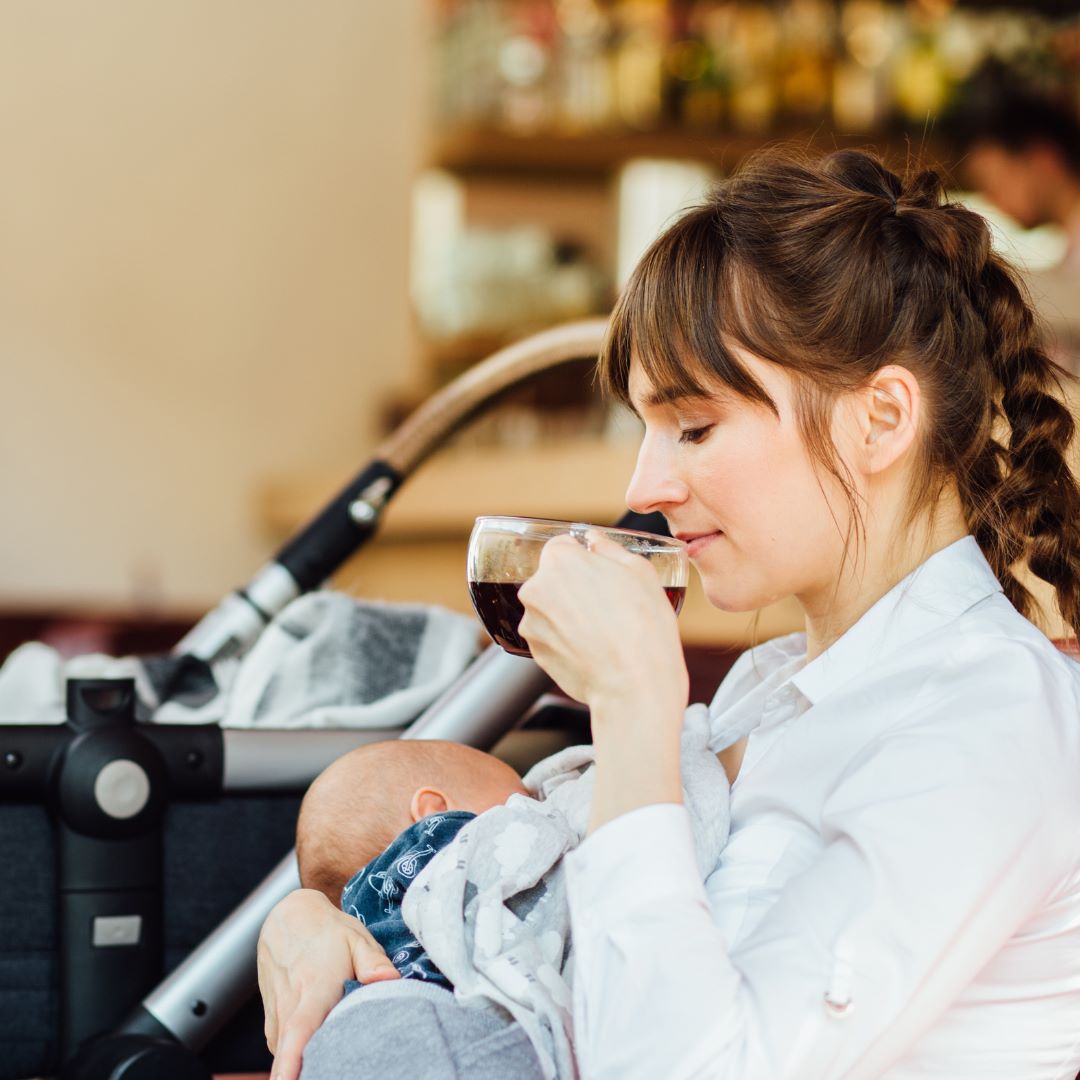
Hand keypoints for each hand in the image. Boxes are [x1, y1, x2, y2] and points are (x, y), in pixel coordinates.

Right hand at [258, 887, 399, 1079]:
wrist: (288, 920)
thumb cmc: (327, 932)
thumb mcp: (356, 939)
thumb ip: (374, 963)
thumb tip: (392, 980)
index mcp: (314, 990)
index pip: (298, 1032)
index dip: (291, 1063)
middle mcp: (290, 1008)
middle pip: (290, 1056)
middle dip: (307, 1074)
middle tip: (334, 1074)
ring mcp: (277, 1017)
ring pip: (286, 1055)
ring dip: (304, 1067)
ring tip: (333, 1068)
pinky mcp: (272, 1024)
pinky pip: (282, 1050)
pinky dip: (296, 1059)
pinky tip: (318, 1059)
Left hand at [517, 531, 687, 720]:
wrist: (634, 685)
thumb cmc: (643, 626)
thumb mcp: (639, 572)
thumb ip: (609, 549)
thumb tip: (594, 541)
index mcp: (560, 560)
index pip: (562, 546)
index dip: (582, 557)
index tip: (597, 572)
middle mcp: (536, 588)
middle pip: (552, 578)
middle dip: (573, 586)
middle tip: (606, 604)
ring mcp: (531, 623)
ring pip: (549, 608)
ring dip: (567, 614)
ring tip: (601, 630)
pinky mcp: (533, 652)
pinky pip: (548, 635)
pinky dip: (565, 638)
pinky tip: (591, 648)